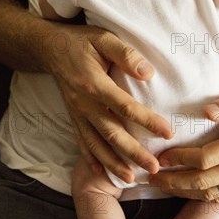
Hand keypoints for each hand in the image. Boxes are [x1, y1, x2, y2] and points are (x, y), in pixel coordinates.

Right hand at [44, 23, 171, 182]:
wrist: (50, 48)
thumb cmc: (81, 41)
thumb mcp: (104, 39)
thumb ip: (126, 55)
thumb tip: (148, 73)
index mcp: (94, 84)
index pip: (125, 107)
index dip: (147, 121)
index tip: (168, 133)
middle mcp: (84, 104)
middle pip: (111, 133)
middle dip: (133, 153)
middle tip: (155, 168)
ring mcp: (77, 114)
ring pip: (96, 144)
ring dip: (114, 163)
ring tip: (131, 179)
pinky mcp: (73, 118)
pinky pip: (82, 142)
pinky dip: (91, 159)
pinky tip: (101, 173)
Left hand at [149, 92, 218, 200]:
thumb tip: (206, 111)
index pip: (205, 158)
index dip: (180, 159)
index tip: (163, 155)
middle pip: (203, 180)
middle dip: (174, 181)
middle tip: (153, 176)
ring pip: (209, 193)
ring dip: (182, 191)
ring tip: (162, 184)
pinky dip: (198, 195)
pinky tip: (182, 188)